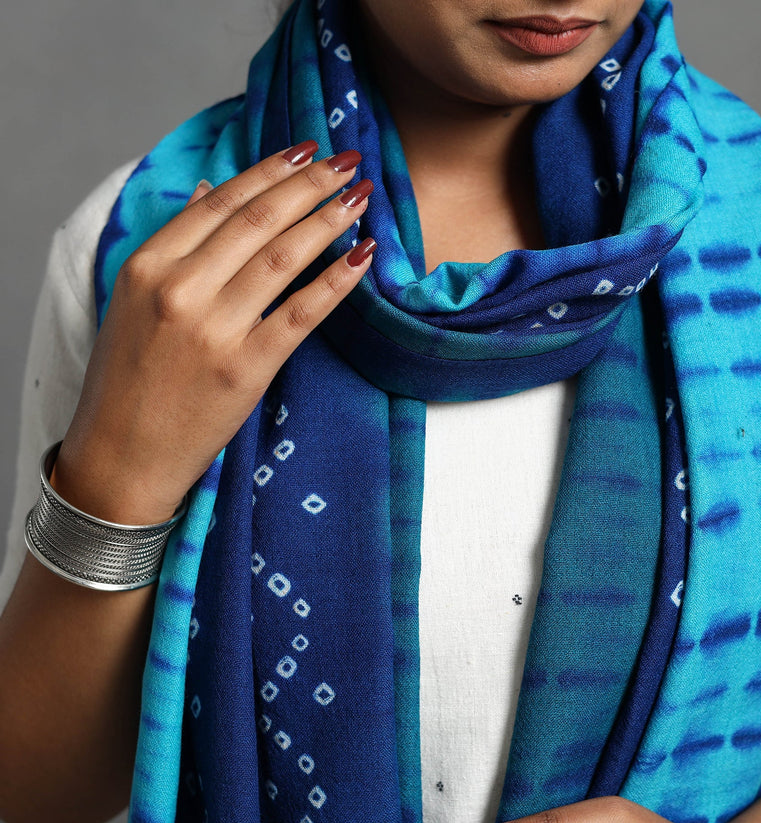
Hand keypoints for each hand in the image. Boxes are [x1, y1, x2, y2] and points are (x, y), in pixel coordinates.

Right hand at [52, 142, 374, 523]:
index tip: (305, 150)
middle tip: (346, 161)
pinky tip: (362, 256)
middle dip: (309, 183)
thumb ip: (173, 244)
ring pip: (283, 256)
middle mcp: (180, 288)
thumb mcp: (133, 300)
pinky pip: (301, 313)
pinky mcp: (246, 369)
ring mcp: (214, 329)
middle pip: (258, 219)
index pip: (221, 201)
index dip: (270, 170)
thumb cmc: (128, 379)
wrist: (121, 456)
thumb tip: (208, 189)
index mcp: (147, 265)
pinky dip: (336, 282)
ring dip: (328, 219)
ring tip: (359, 196)